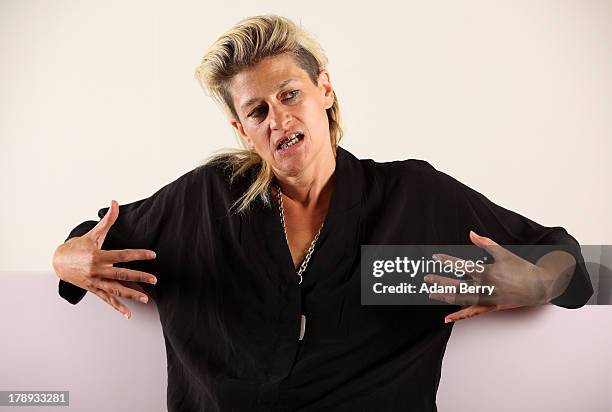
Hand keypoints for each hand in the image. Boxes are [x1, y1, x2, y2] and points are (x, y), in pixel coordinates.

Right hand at [52, 200, 156, 318]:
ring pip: (116, 290)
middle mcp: (97, 270)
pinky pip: (107, 300)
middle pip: (121, 274)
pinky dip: (118, 307)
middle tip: (154, 280)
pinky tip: (128, 314)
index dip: (138, 255)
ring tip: (146, 299)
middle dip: (139, 277)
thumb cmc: (78, 246)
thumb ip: (108, 220)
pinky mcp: (94, 290)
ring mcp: (95, 282)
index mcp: (98, 256)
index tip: (152, 255)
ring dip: (131, 295)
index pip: (122, 255)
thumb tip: (114, 202)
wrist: (58, 261)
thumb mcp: (93, 234)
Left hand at [425, 231, 553, 322]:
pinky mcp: (491, 307)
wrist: (541, 286)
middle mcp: (485, 287)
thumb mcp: (504, 253)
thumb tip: (471, 233)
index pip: (462, 265)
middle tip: (426, 278)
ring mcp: (487, 299)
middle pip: (457, 284)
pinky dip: (459, 316)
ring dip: (445, 296)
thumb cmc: (522, 268)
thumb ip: (485, 243)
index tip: (435, 258)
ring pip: (461, 299)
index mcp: (487, 272)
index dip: (447, 261)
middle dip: (440, 281)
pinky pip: (472, 313)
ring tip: (430, 294)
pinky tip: (447, 319)